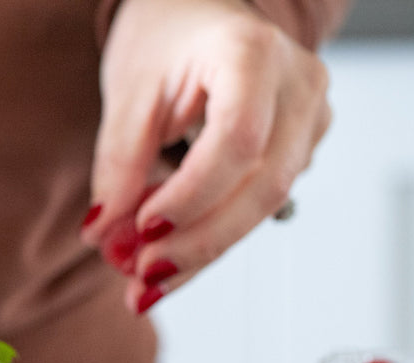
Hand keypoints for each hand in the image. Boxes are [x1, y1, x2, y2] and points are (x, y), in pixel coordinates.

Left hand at [81, 0, 331, 313]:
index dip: (192, 196)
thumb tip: (103, 235)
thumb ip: (118, 165)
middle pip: (263, 184)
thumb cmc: (164, 39)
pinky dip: (210, 239)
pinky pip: (258, 206)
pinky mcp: (301, 148)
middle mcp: (299, 84)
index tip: (142, 231)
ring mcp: (310, 117)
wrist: (196, 17)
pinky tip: (168, 266)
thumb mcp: (128, 93)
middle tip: (140, 278)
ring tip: (144, 285)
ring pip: (266, 204)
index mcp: (253, 54)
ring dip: (202, 252)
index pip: (237, 141)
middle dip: (198, 241)